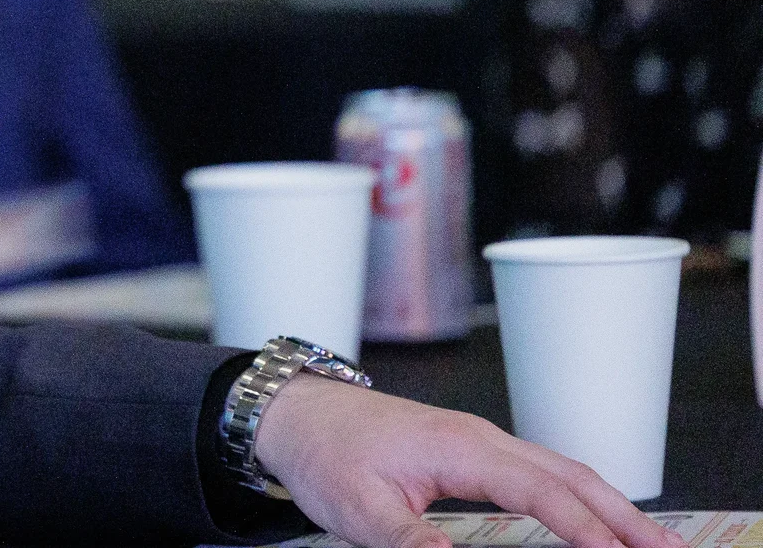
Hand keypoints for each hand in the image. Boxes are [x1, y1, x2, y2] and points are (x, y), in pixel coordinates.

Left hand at [254, 375, 680, 547]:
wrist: (295, 411)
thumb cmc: (324, 451)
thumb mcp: (356, 506)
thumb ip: (407, 539)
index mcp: (459, 448)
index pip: (540, 489)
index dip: (585, 527)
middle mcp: (480, 438)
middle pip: (571, 474)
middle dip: (624, 516)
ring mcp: (480, 441)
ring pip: (562, 470)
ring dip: (610, 505)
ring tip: (650, 543)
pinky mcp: (474, 452)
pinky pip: (542, 471)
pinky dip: (580, 495)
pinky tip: (596, 520)